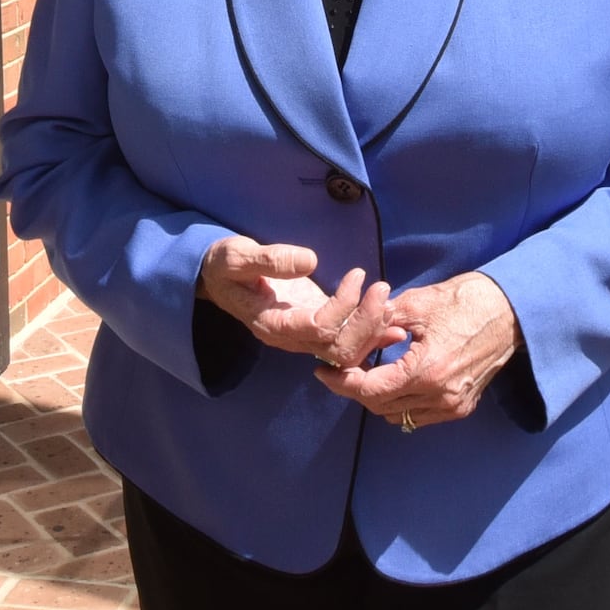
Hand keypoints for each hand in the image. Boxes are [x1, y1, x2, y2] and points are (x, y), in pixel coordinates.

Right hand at [198, 236, 394, 365]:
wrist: (219, 277)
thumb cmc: (225, 266)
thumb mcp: (238, 256)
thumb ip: (270, 259)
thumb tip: (309, 261)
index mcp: (271, 324)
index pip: (318, 329)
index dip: (344, 307)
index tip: (356, 275)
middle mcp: (291, 337)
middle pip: (338, 350)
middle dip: (366, 324)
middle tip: (381, 289)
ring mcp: (304, 335)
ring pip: (346, 353)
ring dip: (372, 331)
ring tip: (387, 300)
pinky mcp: (315, 326)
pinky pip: (347, 342)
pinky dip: (371, 334)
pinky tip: (391, 320)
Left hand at [319, 274, 520, 429]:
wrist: (513, 311)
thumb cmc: (466, 301)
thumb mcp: (416, 304)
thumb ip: (378, 321)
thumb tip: (348, 331)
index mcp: (427, 371)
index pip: (370, 390)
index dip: (341, 382)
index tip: (323, 371)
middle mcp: (440, 396)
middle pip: (380, 406)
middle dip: (355, 389)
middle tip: (340, 369)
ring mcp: (453, 405)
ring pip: (397, 415)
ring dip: (377, 398)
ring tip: (366, 372)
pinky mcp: (462, 406)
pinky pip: (419, 415)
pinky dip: (401, 402)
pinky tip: (394, 378)